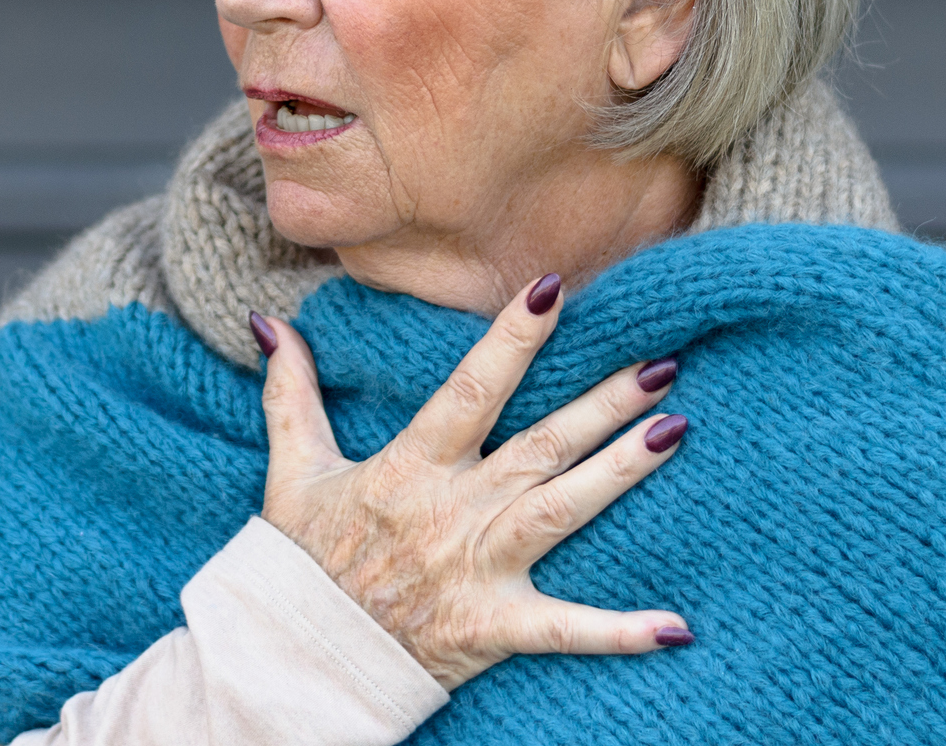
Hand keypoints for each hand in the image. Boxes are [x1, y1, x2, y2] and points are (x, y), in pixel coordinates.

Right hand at [250, 274, 690, 690]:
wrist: (295, 656)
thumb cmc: (301, 559)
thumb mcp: (293, 468)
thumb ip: (290, 392)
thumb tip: (268, 322)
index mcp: (410, 467)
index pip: (470, 389)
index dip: (513, 340)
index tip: (555, 289)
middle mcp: (452, 511)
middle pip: (540, 446)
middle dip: (602, 403)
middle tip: (662, 362)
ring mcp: (477, 570)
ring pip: (562, 511)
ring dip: (621, 473)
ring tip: (676, 431)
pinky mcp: (493, 627)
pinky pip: (565, 630)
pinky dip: (620, 632)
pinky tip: (677, 629)